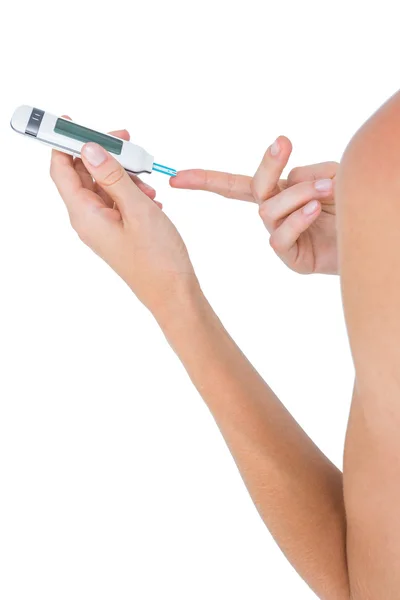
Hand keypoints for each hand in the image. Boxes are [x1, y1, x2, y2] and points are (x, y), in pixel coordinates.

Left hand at [50, 126, 196, 315]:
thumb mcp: (136, 208)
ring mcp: (102, 225)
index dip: (63, 142)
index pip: (61, 170)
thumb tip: (88, 148)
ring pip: (103, 185)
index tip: (72, 121)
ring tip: (147, 181)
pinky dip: (130, 190)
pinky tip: (150, 196)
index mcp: (84, 215)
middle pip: (82, 173)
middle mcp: (87, 219)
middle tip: (125, 142)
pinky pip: (116, 200)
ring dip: (123, 174)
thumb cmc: (157, 258)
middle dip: (103, 154)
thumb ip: (111, 176)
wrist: (173, 291)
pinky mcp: (116, 229)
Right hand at [170, 137, 338, 273]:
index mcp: (278, 193)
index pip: (235, 185)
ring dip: (298, 193)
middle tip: (284, 143)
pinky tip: (315, 210)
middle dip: (266, 165)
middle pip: (252, 188)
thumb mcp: (330, 175)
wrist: (371, 236)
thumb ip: (304, 174)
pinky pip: (280, 236)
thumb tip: (285, 184)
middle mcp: (275, 213)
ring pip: (269, 209)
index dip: (206, 180)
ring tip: (326, 189)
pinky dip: (297, 219)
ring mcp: (280, 236)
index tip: (178, 177)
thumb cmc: (350, 205)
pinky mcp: (291, 258)